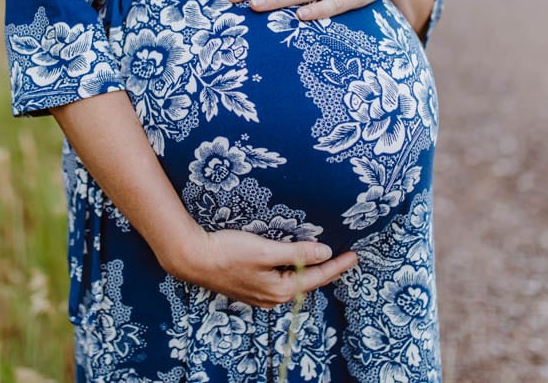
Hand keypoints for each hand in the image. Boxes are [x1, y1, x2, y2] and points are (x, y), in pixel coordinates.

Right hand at [159, 227, 358, 308]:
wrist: (193, 259)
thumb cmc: (228, 252)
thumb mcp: (266, 250)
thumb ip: (296, 253)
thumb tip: (324, 252)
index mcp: (280, 290)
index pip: (317, 277)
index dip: (337, 265)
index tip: (354, 255)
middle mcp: (272, 297)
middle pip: (308, 283)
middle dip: (328, 271)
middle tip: (347, 259)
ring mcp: (260, 295)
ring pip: (294, 283)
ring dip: (310, 272)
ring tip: (326, 261)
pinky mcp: (251, 287)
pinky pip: (281, 281)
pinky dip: (294, 272)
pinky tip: (295, 264)